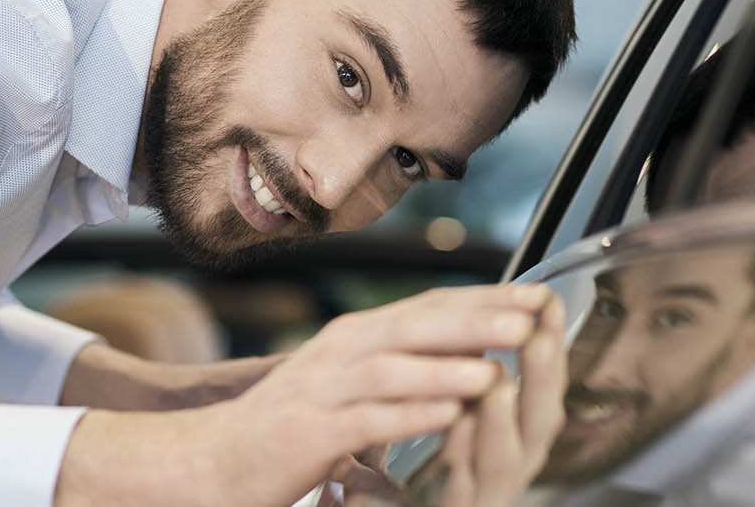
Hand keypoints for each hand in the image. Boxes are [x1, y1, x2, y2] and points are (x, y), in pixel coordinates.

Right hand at [57, 284, 553, 506]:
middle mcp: (342, 351)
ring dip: (448, 365)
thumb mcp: (352, 382)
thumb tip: (470, 351)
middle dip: (478, 319)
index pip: (432, 306)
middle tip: (531, 315)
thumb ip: (404, 363)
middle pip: (419, 325)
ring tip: (498, 367)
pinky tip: (449, 413)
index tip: (539, 294)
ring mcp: (323, 389)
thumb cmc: (293, 424)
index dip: (487, 299)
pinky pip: (368, 419)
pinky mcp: (310, 432)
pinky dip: (411, 414)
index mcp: (359, 336)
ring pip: (395, 369)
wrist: (214, 459)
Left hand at [406, 292, 566, 506]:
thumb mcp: (464, 408)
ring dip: (500, 420)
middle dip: (540, 377)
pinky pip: (457, 489)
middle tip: (537, 338)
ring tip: (498, 384)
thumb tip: (493, 307)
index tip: (547, 300)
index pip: (544, 380)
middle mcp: (513, 461)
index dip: (550, 341)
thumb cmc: (435, 465)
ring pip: (502, 458)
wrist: (398, 505)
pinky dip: (457, 457)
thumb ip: (478, 369)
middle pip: (540, 420)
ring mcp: (485, 492)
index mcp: (520, 430)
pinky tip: (452, 427)